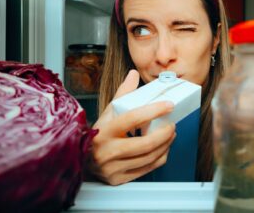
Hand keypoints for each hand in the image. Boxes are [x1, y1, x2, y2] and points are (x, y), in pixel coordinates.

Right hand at [89, 70, 176, 184]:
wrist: (82, 160)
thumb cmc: (99, 134)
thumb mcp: (108, 113)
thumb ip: (122, 94)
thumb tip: (133, 74)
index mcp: (103, 131)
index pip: (132, 118)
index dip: (153, 111)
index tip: (168, 105)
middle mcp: (106, 151)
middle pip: (144, 144)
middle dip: (165, 134)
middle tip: (172, 124)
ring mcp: (112, 168)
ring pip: (148, 157)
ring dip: (166, 145)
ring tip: (170, 135)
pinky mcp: (118, 179)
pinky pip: (147, 169)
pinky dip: (160, 157)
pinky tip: (163, 149)